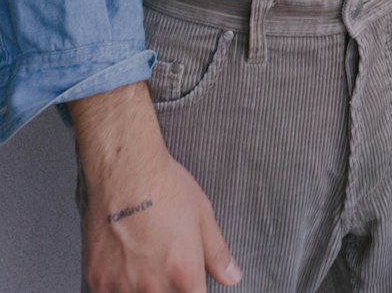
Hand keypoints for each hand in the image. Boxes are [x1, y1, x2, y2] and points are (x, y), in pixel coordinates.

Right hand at [71, 84, 240, 292]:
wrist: (125, 172)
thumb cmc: (165, 188)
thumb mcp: (202, 215)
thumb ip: (218, 254)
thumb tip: (233, 278)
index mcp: (184, 275)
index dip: (193, 289)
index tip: (189, 282)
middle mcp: (153, 289)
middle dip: (169, 288)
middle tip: (162, 261)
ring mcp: (121, 288)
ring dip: (140, 288)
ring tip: (141, 260)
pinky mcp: (97, 282)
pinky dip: (116, 286)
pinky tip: (121, 264)